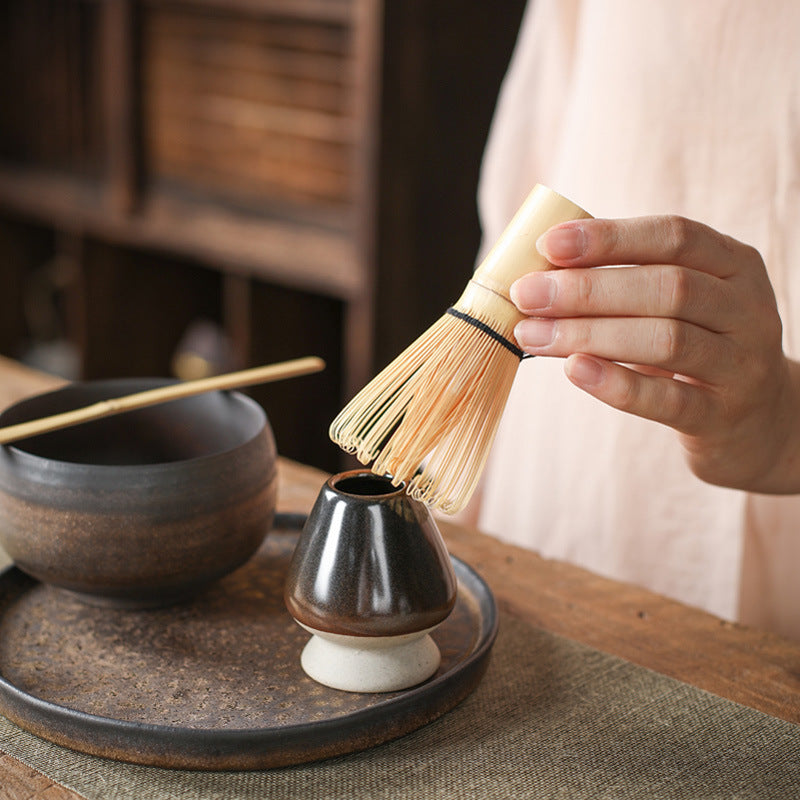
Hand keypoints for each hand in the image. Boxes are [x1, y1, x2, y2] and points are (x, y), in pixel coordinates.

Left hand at [510, 215, 799, 492]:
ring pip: (666, 340)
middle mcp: (747, 309)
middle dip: (587, 289)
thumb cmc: (696, 348)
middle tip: (527, 294)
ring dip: (588, 334)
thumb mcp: (679, 304)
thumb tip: (540, 273)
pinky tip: (574, 371)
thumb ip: (627, 282)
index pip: (675, 236)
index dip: (610, 238)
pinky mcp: (723, 416)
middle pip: (667, 287)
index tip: (550, 244)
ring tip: (532, 335)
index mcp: (734, 264)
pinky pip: (667, 400)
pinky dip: (616, 383)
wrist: (759, 421)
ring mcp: (742, 365)